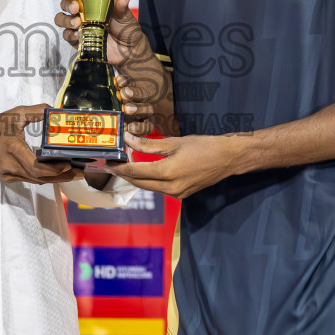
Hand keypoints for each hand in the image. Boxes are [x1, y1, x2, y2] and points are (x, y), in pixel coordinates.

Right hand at [0, 104, 83, 185]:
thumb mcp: (15, 114)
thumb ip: (36, 111)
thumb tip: (55, 110)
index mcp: (13, 150)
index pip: (36, 167)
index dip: (55, 169)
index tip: (69, 164)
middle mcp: (11, 166)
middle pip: (41, 178)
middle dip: (62, 177)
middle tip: (80, 173)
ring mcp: (9, 175)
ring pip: (36, 181)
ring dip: (55, 179)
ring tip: (73, 174)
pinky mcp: (7, 178)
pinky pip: (29, 180)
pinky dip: (43, 177)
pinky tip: (56, 173)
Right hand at [53, 0, 169, 132]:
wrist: (129, 51)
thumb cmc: (127, 29)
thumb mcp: (125, 15)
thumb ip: (121, 5)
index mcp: (93, 2)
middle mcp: (83, 12)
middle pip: (65, 4)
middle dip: (67, 5)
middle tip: (76, 8)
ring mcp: (79, 26)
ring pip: (62, 19)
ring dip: (66, 20)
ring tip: (77, 23)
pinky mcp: (79, 40)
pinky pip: (67, 36)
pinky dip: (70, 35)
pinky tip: (79, 35)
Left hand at [106, 133, 246, 199]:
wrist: (228, 159)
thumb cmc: (204, 146)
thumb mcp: (174, 142)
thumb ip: (148, 144)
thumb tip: (128, 139)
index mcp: (168, 173)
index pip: (135, 172)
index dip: (119, 168)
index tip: (106, 162)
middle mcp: (170, 188)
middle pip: (139, 183)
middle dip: (124, 174)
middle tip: (111, 164)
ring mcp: (177, 194)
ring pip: (149, 187)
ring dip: (135, 178)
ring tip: (124, 166)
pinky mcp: (181, 195)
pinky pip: (159, 189)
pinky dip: (149, 180)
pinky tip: (143, 171)